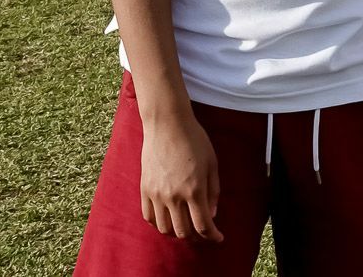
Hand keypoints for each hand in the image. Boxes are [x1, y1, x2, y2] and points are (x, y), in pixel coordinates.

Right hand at [140, 113, 223, 241]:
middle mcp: (173, 196)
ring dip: (177, 232)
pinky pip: (149, 217)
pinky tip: (168, 219)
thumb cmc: (195, 140)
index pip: (202, 225)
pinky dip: (159, 224)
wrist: (167, 125)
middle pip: (183, 232)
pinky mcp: (144, 189)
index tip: (218, 237)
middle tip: (204, 232)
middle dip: (196, 236)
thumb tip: (211, 214)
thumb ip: (213, 192)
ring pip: (164, 228)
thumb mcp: (212, 164)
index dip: (212, 236)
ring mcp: (156, 194)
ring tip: (186, 226)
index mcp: (194, 189)